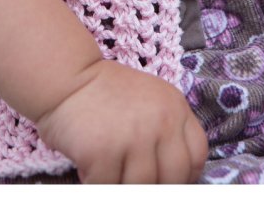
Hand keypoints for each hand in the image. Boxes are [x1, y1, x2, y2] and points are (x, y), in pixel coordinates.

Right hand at [36, 58, 207, 182]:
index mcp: (174, 106)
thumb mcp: (150, 99)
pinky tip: (91, 166)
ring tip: (111, 169)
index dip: (184, 175)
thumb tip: (178, 179)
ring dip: (123, 184)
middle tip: (132, 177)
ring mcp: (133, 136)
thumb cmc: (105, 93)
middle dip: (154, 185)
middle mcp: (160, 121)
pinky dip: (98, 183)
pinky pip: (108, 188)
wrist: (66, 76)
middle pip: (173, 179)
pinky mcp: (103, 151)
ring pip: (141, 188)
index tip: (167, 179)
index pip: (196, 156)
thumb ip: (167, 130)